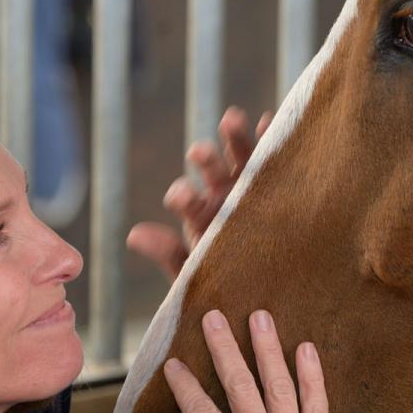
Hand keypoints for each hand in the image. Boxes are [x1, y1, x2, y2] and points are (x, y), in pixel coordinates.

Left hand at [127, 107, 272, 280]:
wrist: (273, 293)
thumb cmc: (230, 285)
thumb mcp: (197, 274)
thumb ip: (168, 254)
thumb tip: (133, 234)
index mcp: (201, 215)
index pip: (186, 199)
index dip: (182, 195)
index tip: (182, 197)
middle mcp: (224, 194)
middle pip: (211, 169)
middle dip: (205, 158)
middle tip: (198, 152)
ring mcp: (252, 184)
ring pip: (241, 154)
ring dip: (234, 135)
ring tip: (230, 119)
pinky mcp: (279, 181)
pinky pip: (275, 156)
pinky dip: (270, 137)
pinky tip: (269, 122)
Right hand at [143, 309, 334, 412]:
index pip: (202, 410)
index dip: (184, 384)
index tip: (172, 361)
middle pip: (241, 386)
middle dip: (225, 348)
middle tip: (213, 316)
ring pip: (280, 387)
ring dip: (268, 349)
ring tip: (260, 317)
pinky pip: (318, 407)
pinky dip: (312, 377)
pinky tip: (306, 350)